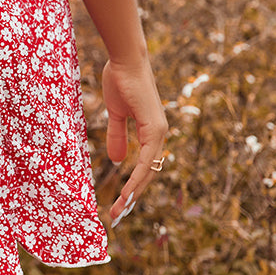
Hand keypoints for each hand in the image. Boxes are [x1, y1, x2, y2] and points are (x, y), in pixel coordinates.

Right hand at [102, 55, 167, 227]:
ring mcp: (159, 132)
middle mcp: (159, 134)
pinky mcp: (154, 128)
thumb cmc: (120, 80)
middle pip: (149, 173)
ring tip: (120, 210)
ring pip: (150, 171)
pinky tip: (128, 192)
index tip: (120, 202)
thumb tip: (117, 161)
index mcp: (151, 131)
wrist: (125, 60)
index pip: (146, 165)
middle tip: (117, 215)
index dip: (134, 184)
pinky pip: (147, 159)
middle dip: (134, 196)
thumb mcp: (116, 113)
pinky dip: (138, 177)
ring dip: (135, 192)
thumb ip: (118, 135)